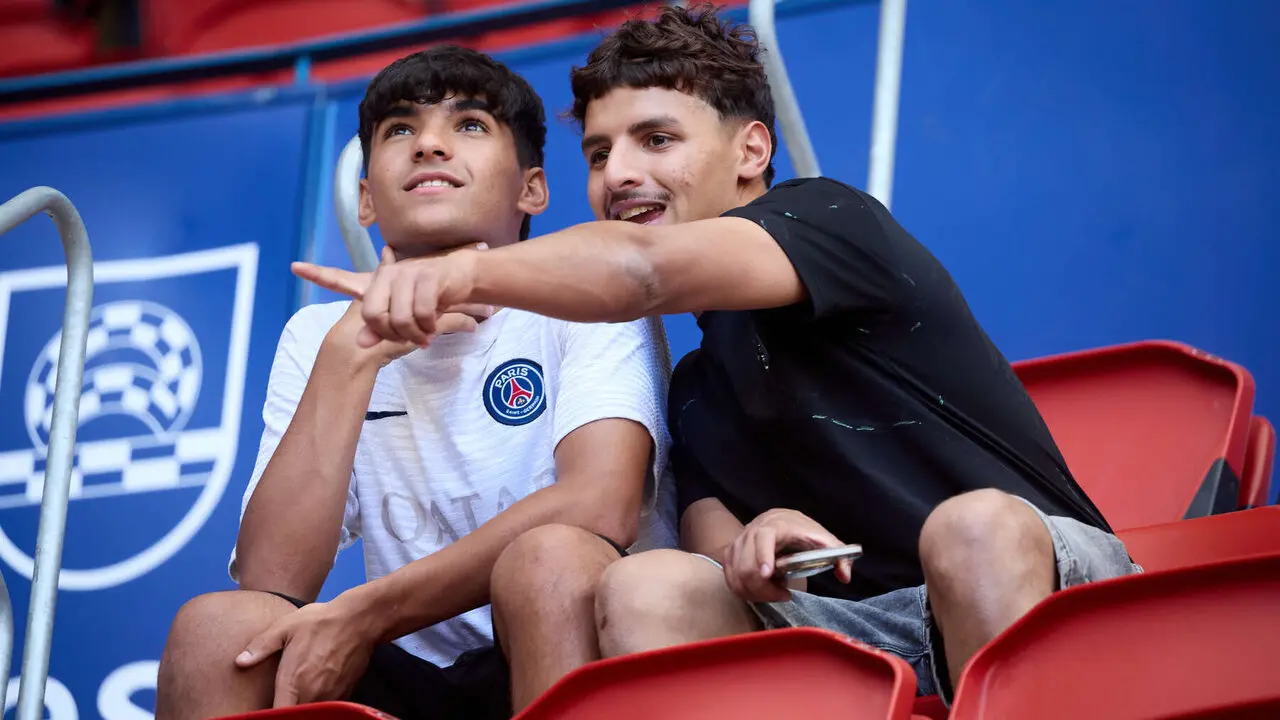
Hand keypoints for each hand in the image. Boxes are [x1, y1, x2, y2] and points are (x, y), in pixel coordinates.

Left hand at [235, 596, 377, 706]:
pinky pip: (328, 707)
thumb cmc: (321, 622)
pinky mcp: (345, 693)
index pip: (278, 714)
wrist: (360, 619)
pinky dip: (320, 704)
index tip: (266, 709)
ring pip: (313, 714)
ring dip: (303, 707)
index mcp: (293, 683)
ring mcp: (331, 697)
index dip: (270, 715)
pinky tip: (316, 689)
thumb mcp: (286, 627)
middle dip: (287, 710)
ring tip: (299, 692)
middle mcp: (312, 695)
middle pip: (295, 716)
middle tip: (281, 699)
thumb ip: (261, 646)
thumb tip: (240, 661)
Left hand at [293, 244, 480, 348]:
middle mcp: (386, 275)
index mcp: (376, 283)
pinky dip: (429, 326)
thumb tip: (360, 341)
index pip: (342, 278)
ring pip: (399, 318)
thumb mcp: (403, 316)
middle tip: (408, 339)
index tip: (295, 268)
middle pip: (374, 316)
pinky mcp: (427, 277)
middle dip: (393, 334)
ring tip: (424, 334)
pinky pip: (421, 314)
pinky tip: (434, 324)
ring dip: (415, 334)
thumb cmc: (429, 297)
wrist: (461, 276)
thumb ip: (380, 328)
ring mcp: (406, 274)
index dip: (319, 274)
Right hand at [723, 509, 852, 602]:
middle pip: (747, 565)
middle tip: (784, 595)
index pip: (763, 538)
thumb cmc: (803, 532)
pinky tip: (760, 592)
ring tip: (774, 592)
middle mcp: (752, 532)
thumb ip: (838, 555)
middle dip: (763, 588)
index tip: (767, 574)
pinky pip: (730, 577)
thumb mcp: (824, 540)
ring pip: (737, 575)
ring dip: (754, 592)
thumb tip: (844, 575)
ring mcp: (739, 543)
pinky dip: (743, 590)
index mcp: (775, 525)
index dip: (763, 556)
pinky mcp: (732, 553)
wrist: (781, 518)